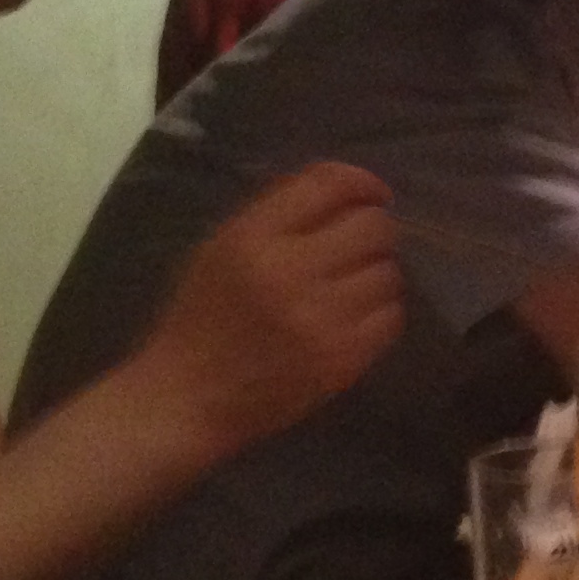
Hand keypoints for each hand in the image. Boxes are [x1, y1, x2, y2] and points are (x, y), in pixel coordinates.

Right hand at [142, 162, 401, 448]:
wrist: (187, 397)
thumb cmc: (202, 318)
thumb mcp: (221, 248)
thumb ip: (279, 213)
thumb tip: (345, 189)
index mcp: (254, 238)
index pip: (329, 184)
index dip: (363, 182)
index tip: (372, 194)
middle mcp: (291, 272)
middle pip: (373, 226)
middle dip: (373, 230)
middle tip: (358, 247)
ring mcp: (321, 320)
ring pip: (388, 272)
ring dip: (374, 273)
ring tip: (348, 287)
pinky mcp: (342, 360)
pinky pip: (391, 317)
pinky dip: (378, 312)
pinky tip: (351, 318)